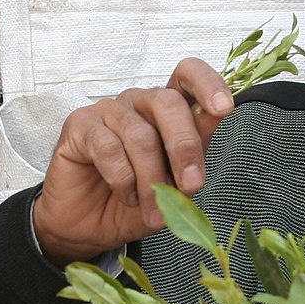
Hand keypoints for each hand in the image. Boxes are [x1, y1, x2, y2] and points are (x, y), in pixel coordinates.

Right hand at [32, 59, 232, 264]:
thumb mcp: (174, 185)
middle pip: (168, 102)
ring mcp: (108, 111)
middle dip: (184, 147)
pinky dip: (122, 180)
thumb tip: (215, 117)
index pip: (187, 75)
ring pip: (141, 135)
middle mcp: (139, 103)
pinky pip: (108, 147)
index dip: (208, 83)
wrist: (89, 228)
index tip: (224, 108)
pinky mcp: (79, 125)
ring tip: (154, 213)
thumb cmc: (133, 203)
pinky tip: (125, 196)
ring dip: (151, 180)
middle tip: (191, 186)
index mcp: (167, 110)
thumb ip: (194, 152)